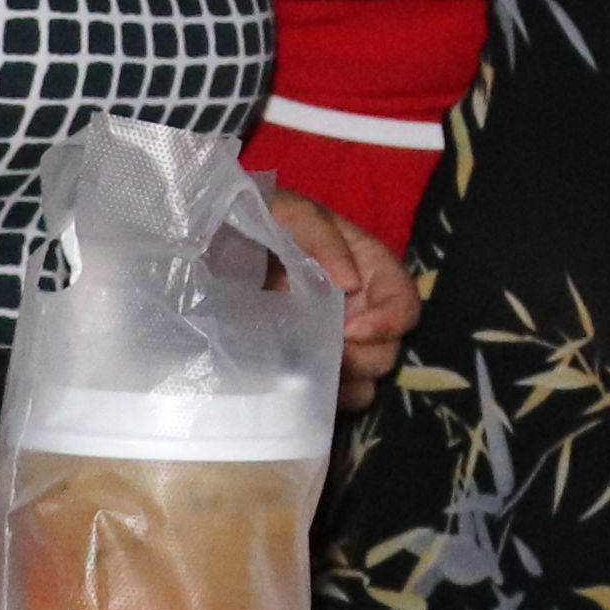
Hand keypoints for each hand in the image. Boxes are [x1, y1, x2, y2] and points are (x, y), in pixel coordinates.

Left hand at [267, 182, 419, 413]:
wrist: (205, 248)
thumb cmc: (252, 220)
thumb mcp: (290, 212)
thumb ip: (321, 238)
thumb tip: (351, 284)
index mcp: (366, 267)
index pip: (405, 301)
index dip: (391, 320)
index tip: (352, 331)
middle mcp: (360, 307)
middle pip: (391, 346)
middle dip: (365, 357)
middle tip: (328, 357)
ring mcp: (334, 340)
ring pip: (369, 377)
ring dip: (349, 382)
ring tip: (313, 375)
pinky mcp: (309, 365)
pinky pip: (336, 395)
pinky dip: (327, 398)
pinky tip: (302, 390)